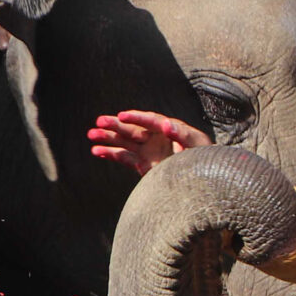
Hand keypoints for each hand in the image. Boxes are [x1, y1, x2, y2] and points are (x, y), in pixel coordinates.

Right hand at [87, 109, 208, 173]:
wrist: (204, 179)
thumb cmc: (204, 159)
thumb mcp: (198, 146)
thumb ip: (182, 135)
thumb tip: (166, 124)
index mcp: (169, 129)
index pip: (150, 120)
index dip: (136, 117)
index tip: (122, 116)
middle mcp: (156, 138)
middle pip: (133, 128)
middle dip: (116, 125)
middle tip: (99, 121)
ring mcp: (148, 151)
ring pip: (124, 142)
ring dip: (108, 138)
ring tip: (91, 134)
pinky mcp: (143, 165)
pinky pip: (124, 157)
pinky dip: (110, 154)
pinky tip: (96, 150)